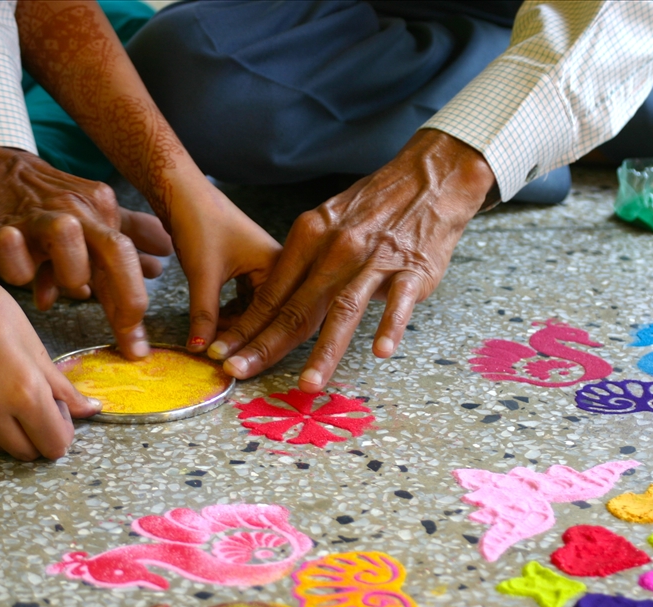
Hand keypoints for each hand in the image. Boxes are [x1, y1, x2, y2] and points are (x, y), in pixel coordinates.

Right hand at [0, 147, 172, 358]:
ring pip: (70, 251)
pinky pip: (18, 267)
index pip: (128, 256)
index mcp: (99, 207)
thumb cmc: (39, 199)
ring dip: (71, 278)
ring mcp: (37, 218)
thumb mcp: (87, 210)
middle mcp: (75, 210)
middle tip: (125, 329)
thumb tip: (165, 252)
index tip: (139, 347)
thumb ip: (128, 231)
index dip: (136, 302)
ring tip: (58, 285)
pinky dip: (23, 277)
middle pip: (115, 251)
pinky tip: (23, 274)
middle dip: (126, 297)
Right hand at [0, 274, 101, 460]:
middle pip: (27, 453)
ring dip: (9, 431)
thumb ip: (64, 390)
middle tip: (34, 402)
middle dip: (38, 435)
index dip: (62, 432)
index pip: (54, 446)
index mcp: (24, 395)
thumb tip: (91, 412)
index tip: (59, 413)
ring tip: (4, 392)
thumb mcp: (37, 351)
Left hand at [165, 174, 281, 351]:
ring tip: (213, 343)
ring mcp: (264, 268)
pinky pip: (245, 301)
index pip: (275, 317)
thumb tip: (203, 352)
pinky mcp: (247, 268)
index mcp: (280, 265)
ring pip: (255, 311)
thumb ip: (204, 316)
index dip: (252, 341)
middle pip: (268, 317)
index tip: (230, 361)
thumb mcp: (202, 273)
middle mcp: (279, 267)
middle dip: (243, 337)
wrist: (181, 191)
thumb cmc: (198, 221)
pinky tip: (213, 325)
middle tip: (220, 356)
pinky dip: (229, 315)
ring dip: (234, 327)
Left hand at [207, 129, 496, 389]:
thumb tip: (275, 301)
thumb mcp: (328, 221)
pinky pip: (398, 301)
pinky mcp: (411, 269)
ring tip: (309, 383)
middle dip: (265, 345)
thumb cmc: (374, 205)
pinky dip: (389, 325)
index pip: (272, 294)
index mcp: (310, 236)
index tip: (224, 355)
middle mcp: (336, 250)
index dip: (246, 328)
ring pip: (343, 310)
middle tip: (240, 374)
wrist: (428, 178)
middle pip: (297, 308)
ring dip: (325, 350)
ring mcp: (374, 260)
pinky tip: (380, 350)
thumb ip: (304, 261)